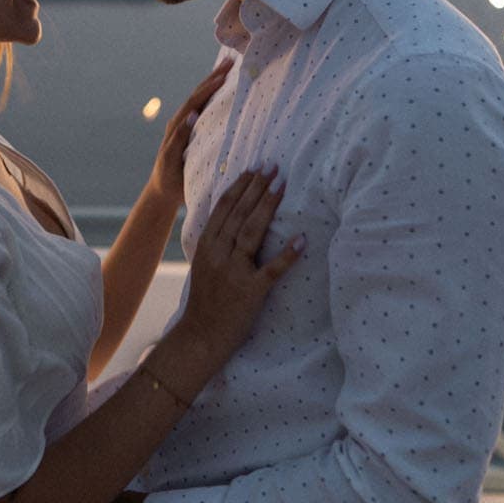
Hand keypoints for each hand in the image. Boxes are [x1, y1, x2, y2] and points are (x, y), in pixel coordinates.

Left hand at [147, 68, 227, 208]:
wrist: (163, 191)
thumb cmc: (169, 179)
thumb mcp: (171, 161)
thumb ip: (178, 139)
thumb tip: (190, 115)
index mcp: (177, 126)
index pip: (195, 101)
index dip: (208, 87)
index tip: (224, 75)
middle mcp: (181, 121)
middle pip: (198, 93)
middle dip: (213, 77)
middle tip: (230, 61)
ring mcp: (187, 125)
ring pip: (202, 99)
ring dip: (214, 82)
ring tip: (229, 68)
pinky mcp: (193, 132)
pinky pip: (205, 109)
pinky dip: (214, 96)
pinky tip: (225, 91)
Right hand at [180, 169, 303, 363]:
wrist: (201, 336)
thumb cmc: (207, 300)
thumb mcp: (204, 264)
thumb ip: (216, 240)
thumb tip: (233, 215)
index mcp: (206, 244)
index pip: (224, 207)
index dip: (241, 185)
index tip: (255, 167)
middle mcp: (218, 254)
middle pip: (239, 213)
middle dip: (257, 187)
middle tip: (273, 166)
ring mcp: (234, 272)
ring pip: (251, 232)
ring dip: (267, 206)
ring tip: (282, 184)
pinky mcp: (250, 291)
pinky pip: (271, 270)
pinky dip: (287, 254)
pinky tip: (302, 239)